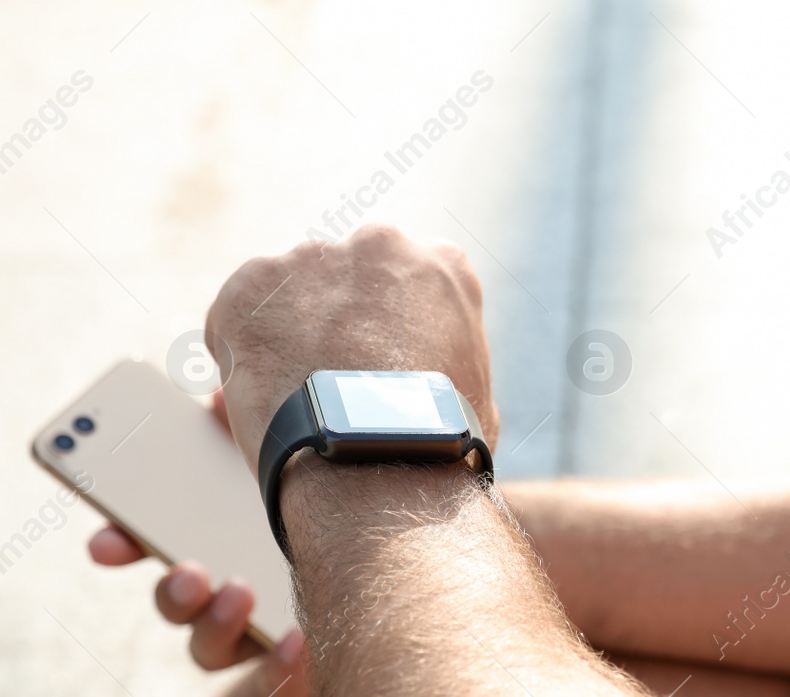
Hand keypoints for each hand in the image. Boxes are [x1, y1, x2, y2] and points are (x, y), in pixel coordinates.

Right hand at [87, 394, 309, 695]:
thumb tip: (219, 396)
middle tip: (187, 571)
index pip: (157, 543)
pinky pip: (273, 677)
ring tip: (240, 593)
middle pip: (180, 600)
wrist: (407, 557)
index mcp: (223, 537)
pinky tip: (295, 637)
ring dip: (214, 624)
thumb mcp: (295, 457)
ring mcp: (260, 631)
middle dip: (173, 589)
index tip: (107, 541)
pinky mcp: (295, 660)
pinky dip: (277, 661)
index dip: (125, 543)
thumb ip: (250, 431)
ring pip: (212, 645)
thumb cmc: (338, 494)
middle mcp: (230, 588)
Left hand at [205, 224, 499, 473]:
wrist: (379, 457)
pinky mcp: (254, 282)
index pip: (405, 277)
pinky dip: (238, 352)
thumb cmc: (436, 442)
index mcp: (443, 264)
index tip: (370, 355)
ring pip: (287, 292)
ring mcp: (315, 259)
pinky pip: (234, 316)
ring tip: (294, 396)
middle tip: (328, 375)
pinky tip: (263, 395)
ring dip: (285, 332)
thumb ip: (443, 358)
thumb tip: (409, 383)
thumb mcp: (473, 386)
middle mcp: (381, 244)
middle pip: (343, 275)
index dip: (383, 319)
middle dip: (333, 315)